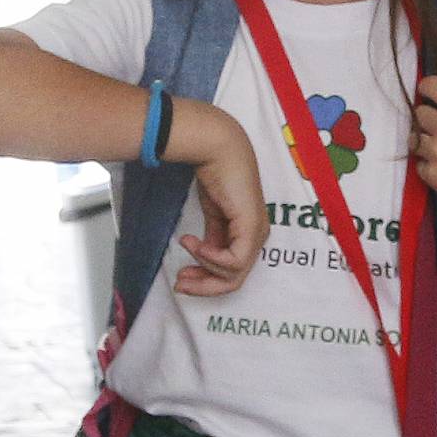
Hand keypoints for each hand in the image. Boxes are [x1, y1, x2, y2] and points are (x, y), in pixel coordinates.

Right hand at [170, 105, 267, 295]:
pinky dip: (210, 257)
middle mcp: (257, 237)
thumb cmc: (216, 175)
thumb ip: (212, 238)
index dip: (206, 281)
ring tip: (185, 247)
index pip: (232, 272)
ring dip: (204, 268)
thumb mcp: (213, 214)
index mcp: (249, 234)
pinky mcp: (251, 228)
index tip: (180, 277)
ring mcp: (256, 234)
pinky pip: (233, 261)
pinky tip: (193, 243)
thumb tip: (200, 256)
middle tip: (179, 284)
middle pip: (233, 280)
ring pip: (233, 274)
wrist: (219, 150)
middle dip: (204, 286)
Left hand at [412, 74, 436, 228]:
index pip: (433, 86)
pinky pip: (420, 165)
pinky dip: (429, 166)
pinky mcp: (432, 175)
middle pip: (419, 114)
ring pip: (415, 140)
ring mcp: (436, 152)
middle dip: (428, 119)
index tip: (426, 91)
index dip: (427, 87)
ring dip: (426, 142)